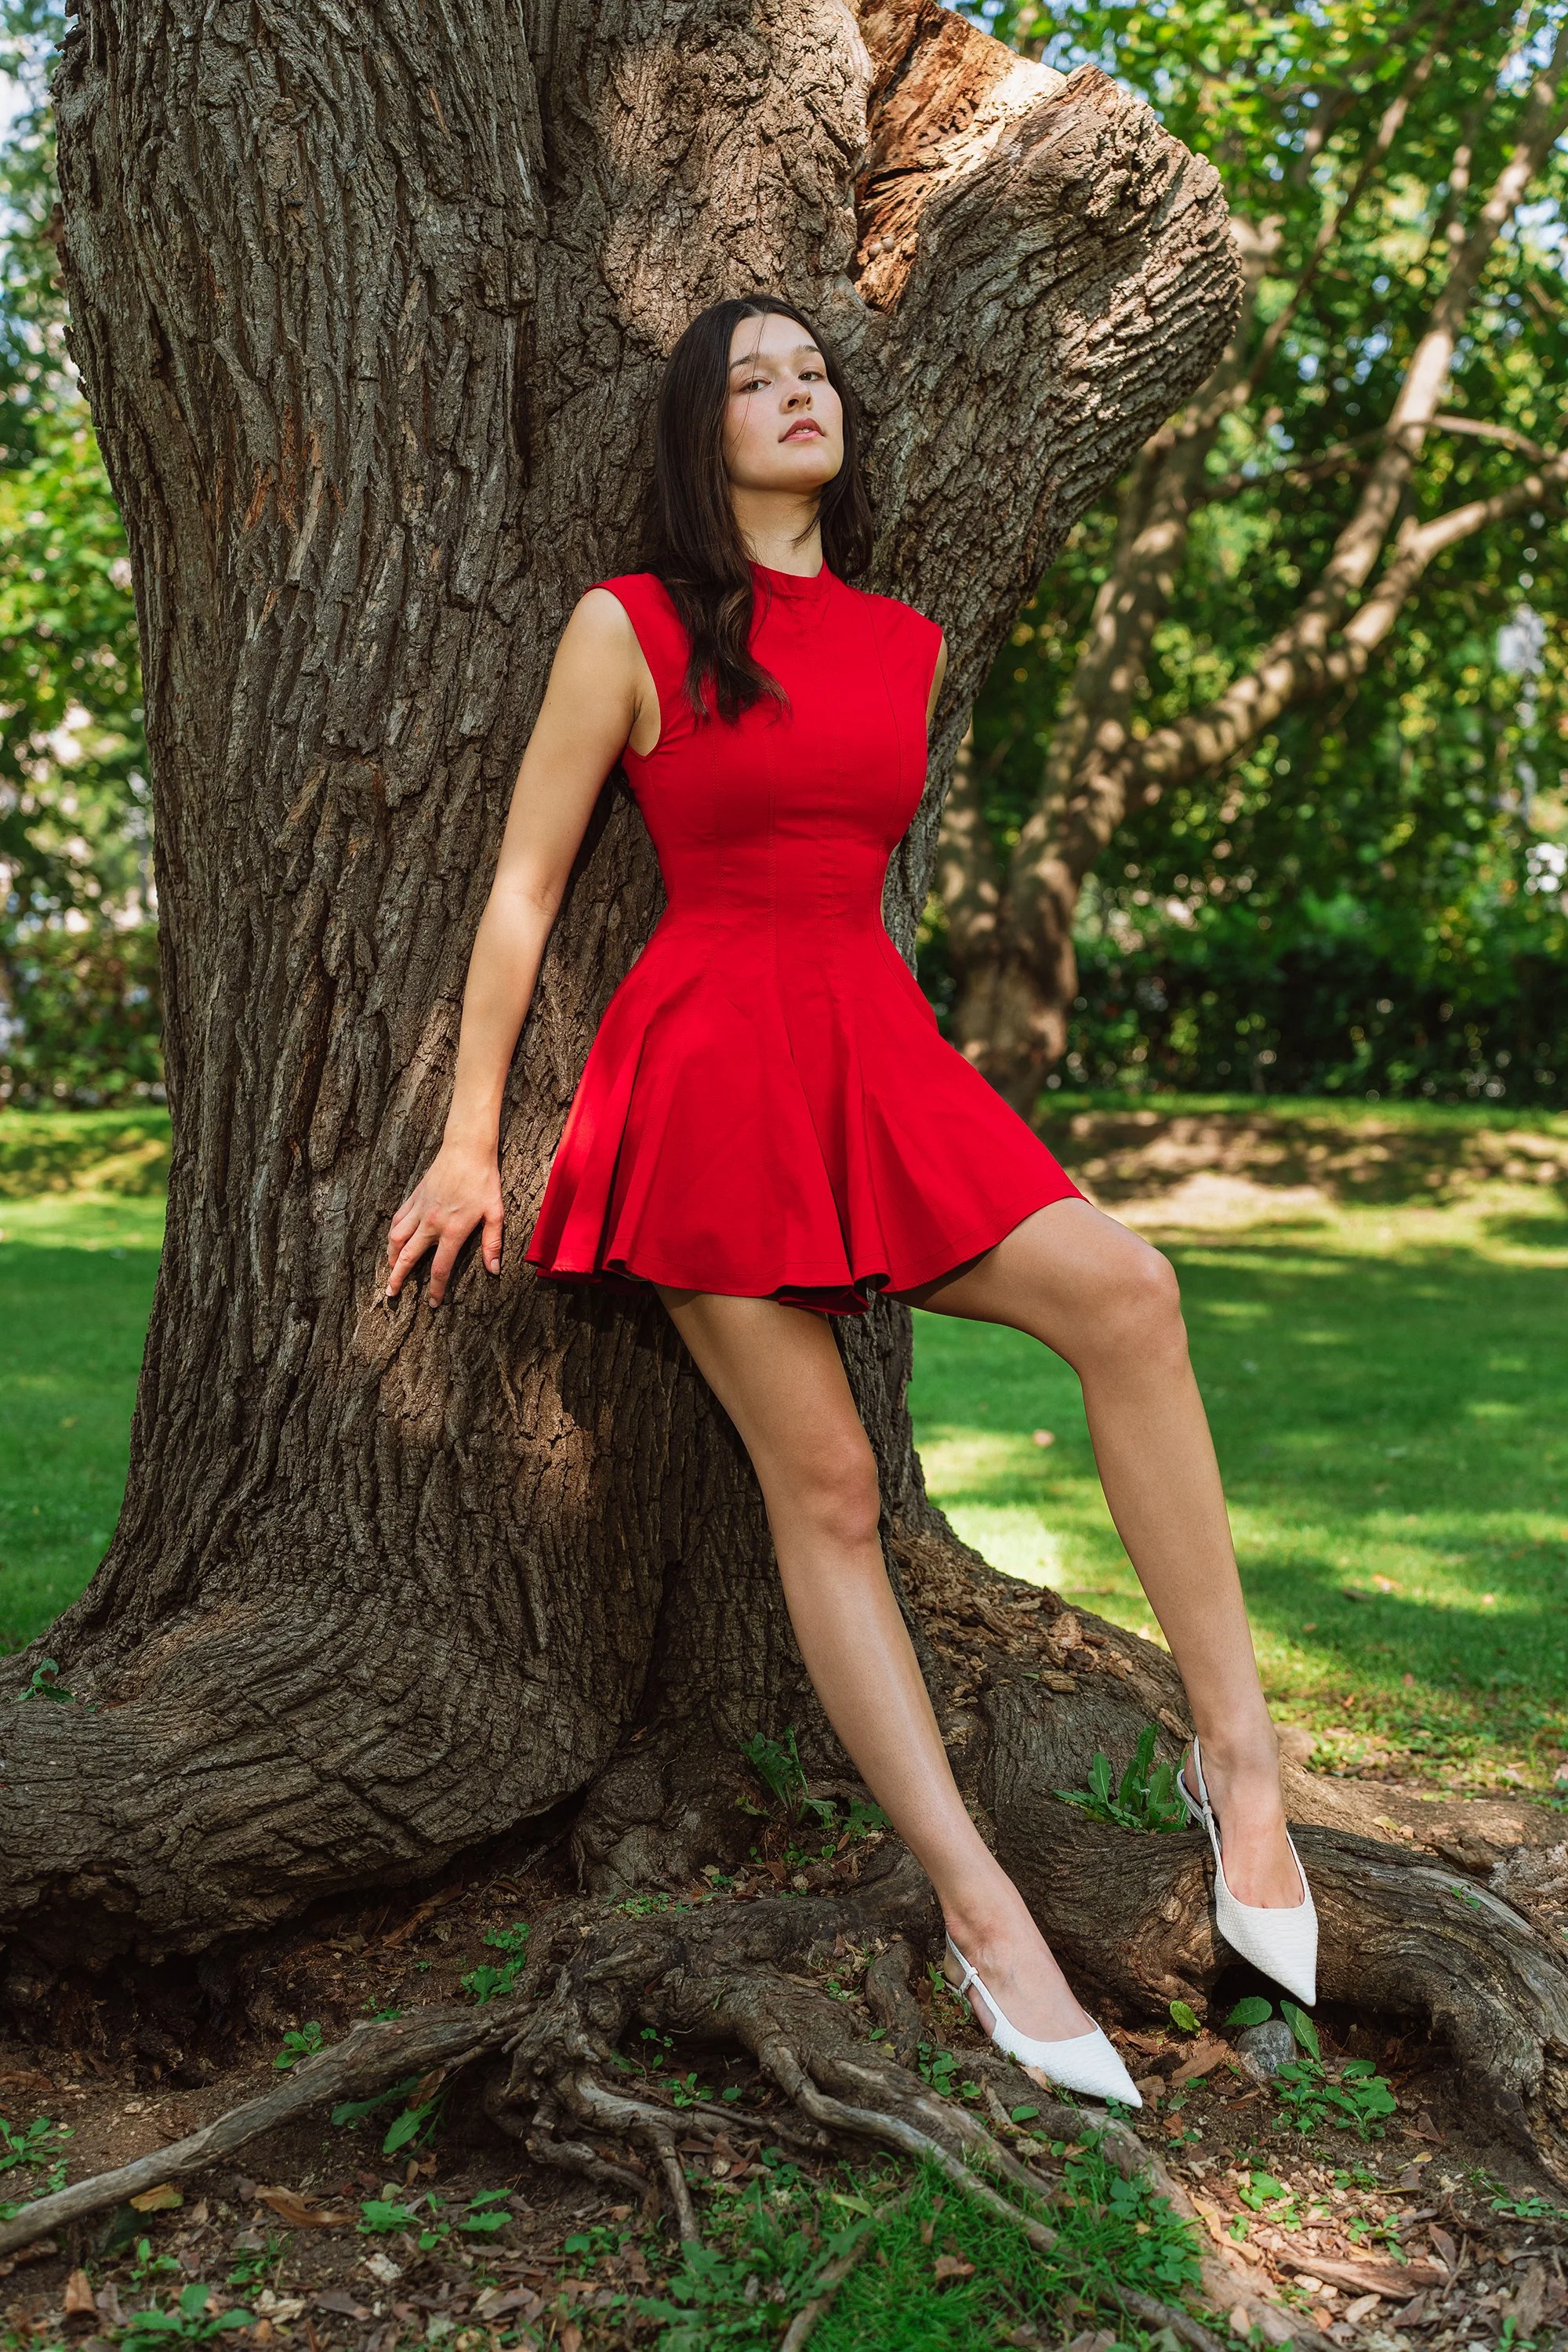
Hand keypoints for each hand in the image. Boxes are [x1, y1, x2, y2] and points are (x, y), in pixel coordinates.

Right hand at [386, 1142, 503, 1304]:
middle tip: (391, 1294)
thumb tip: (493, 1270)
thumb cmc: (484, 1181)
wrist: (466, 1150)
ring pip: (396, 1239)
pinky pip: (397, 1220)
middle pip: (407, 1257)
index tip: (432, 1304)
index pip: (440, 1268)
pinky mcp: (414, 1197)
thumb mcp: (495, 1213)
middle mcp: (431, 1224)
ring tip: (389, 1271)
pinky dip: (392, 1234)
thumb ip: (492, 1243)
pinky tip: (393, 1241)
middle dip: (398, 1278)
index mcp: (453, 1231)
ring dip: (390, 1257)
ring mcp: (419, 1210)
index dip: (435, 1289)